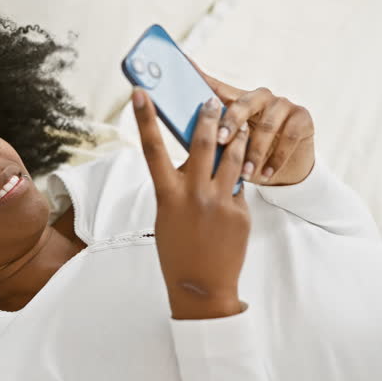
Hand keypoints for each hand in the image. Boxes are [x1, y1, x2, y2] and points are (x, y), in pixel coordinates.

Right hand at [132, 87, 248, 319]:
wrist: (202, 287)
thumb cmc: (178, 251)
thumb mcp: (167, 215)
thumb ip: (178, 186)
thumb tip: (194, 161)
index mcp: (168, 195)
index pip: (153, 149)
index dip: (145, 119)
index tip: (140, 92)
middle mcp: (194, 195)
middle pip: (203, 143)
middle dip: (208, 117)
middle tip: (212, 101)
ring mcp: (220, 202)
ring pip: (232, 157)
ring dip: (236, 138)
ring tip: (239, 127)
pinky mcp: (240, 212)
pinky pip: (239, 186)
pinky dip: (237, 181)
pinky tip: (235, 185)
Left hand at [189, 58, 314, 185]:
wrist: (285, 171)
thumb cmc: (250, 158)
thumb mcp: (230, 151)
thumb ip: (215, 141)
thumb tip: (191, 140)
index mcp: (238, 101)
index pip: (217, 87)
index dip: (200, 75)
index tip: (182, 61)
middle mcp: (261, 97)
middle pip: (244, 103)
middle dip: (231, 122)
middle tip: (221, 141)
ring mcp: (283, 104)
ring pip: (268, 125)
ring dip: (255, 152)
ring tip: (245, 174)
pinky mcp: (302, 117)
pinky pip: (288, 137)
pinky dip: (276, 159)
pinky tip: (266, 175)